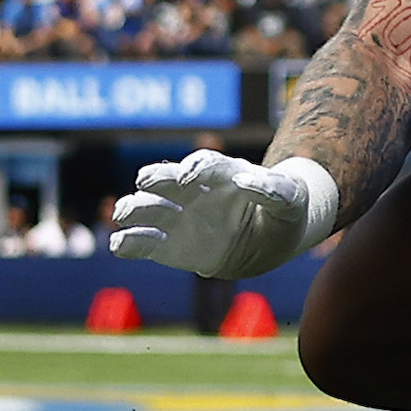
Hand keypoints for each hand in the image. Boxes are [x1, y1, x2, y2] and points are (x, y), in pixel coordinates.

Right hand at [106, 152, 340, 278]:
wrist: (269, 243)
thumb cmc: (281, 214)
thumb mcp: (291, 201)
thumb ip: (276, 191)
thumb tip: (246, 181)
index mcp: (224, 175)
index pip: (206, 164)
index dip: (197, 168)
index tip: (190, 176)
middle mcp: (194, 192)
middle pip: (167, 179)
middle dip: (156, 178)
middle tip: (147, 181)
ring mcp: (178, 217)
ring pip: (148, 207)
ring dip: (134, 207)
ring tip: (124, 213)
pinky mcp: (169, 245)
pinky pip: (143, 242)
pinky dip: (129, 242)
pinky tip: (120, 244)